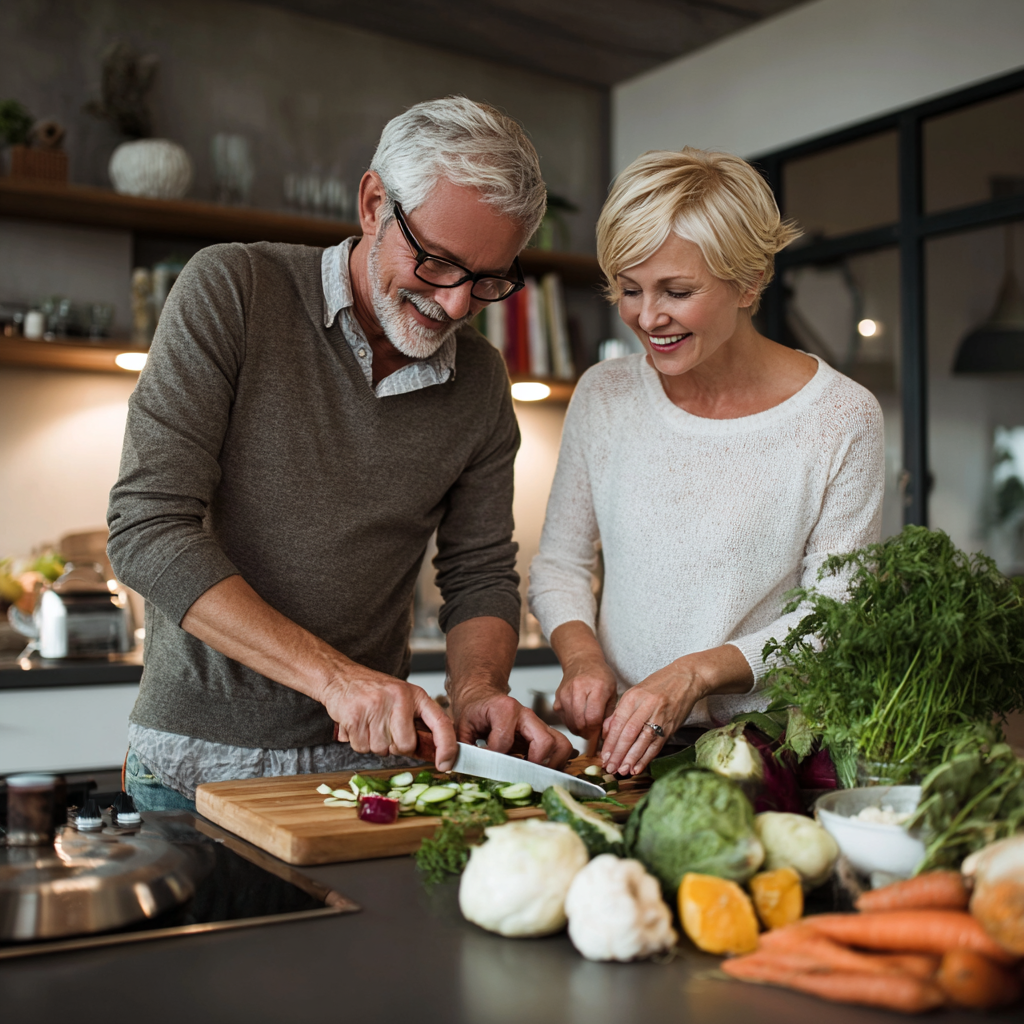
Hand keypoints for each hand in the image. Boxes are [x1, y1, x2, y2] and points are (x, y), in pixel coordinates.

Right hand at [322, 664, 457, 771]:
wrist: (340, 677)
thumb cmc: (373, 690)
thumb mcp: (402, 698)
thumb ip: (416, 722)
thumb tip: (433, 752)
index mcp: (415, 695)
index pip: (441, 723)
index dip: (447, 746)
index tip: (446, 764)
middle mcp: (399, 699)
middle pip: (406, 746)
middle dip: (394, 745)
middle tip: (384, 728)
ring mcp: (376, 707)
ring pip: (382, 750)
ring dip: (374, 743)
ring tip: (369, 723)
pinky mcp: (355, 717)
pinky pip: (362, 748)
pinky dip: (359, 742)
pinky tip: (358, 724)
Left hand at [452, 685, 573, 768]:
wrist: (483, 698)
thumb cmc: (474, 713)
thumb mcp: (462, 726)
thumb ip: (462, 746)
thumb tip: (458, 767)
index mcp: (504, 708)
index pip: (504, 741)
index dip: (493, 758)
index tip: (484, 765)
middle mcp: (526, 714)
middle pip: (543, 741)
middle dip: (533, 763)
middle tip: (520, 776)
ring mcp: (538, 724)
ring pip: (560, 744)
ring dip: (552, 764)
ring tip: (535, 775)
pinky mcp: (545, 733)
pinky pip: (562, 747)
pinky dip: (556, 762)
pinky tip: (539, 771)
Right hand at [553, 657, 617, 741]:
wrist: (581, 662)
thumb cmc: (600, 676)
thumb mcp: (612, 691)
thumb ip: (610, 713)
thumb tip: (605, 734)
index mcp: (597, 687)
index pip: (593, 717)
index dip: (597, 731)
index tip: (601, 734)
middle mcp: (578, 689)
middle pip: (581, 723)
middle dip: (589, 733)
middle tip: (595, 733)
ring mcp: (565, 694)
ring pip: (571, 723)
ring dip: (580, 730)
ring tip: (588, 726)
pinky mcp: (557, 699)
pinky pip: (564, 720)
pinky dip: (572, 724)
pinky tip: (579, 718)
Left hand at [601, 645, 754, 775]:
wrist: (687, 678)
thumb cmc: (659, 685)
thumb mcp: (635, 692)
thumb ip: (620, 712)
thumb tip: (606, 732)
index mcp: (634, 696)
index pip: (618, 722)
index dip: (610, 741)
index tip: (604, 755)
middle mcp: (646, 706)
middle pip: (629, 733)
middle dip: (618, 753)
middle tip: (610, 767)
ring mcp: (660, 716)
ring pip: (643, 741)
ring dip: (631, 758)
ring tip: (622, 771)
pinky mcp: (671, 726)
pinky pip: (657, 744)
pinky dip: (647, 757)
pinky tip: (638, 767)